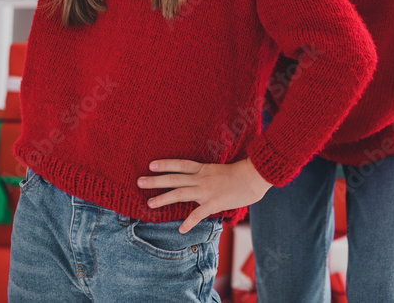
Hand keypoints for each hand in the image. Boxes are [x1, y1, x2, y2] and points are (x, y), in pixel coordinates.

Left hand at [137, 158, 272, 232]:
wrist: (254, 177)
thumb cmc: (241, 173)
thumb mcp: (221, 170)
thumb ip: (209, 175)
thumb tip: (201, 179)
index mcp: (204, 169)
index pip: (180, 165)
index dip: (165, 164)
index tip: (151, 165)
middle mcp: (201, 178)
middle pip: (174, 178)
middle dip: (156, 180)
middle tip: (139, 181)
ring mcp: (206, 190)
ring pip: (180, 193)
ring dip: (163, 198)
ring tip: (149, 203)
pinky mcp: (214, 202)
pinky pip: (198, 214)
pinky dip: (189, 221)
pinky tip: (181, 229)